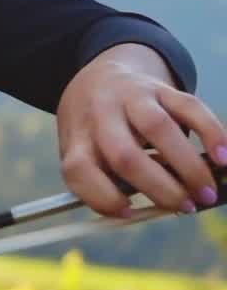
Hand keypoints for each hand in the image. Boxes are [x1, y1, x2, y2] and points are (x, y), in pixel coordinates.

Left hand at [56, 42, 225, 216]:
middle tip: (185, 207)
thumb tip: (154, 211)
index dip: (103, 197)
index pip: (79, 169)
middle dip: (160, 188)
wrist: (100, 77)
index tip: (129, 212)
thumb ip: (109, 180)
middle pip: (124, 154)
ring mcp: (130, 96)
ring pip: (158, 128)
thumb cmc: (95, 128)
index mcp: (77, 136)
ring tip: (207, 194)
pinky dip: (211, 133)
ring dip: (188, 167)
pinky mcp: (160, 87)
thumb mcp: (85, 149)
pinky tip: (223, 158)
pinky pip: (189, 107)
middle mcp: (99, 114)